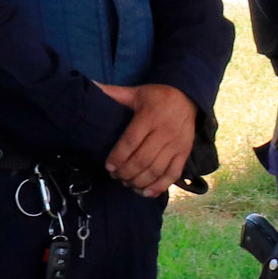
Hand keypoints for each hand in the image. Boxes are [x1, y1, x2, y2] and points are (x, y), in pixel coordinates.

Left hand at [94, 81, 197, 198]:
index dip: (118, 157)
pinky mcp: (185, 152)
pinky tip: (146, 192)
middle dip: (126, 172)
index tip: (108, 166)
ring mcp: (177, 144)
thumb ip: (113, 93)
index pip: (131, 141)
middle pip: (142, 159)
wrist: (188, 97)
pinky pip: (172, 174)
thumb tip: (89, 85)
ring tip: (127, 183)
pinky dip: (159, 186)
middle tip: (115, 176)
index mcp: (150, 116)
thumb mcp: (135, 92)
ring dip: (139, 181)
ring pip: (156, 169)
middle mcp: (165, 131)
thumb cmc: (157, 96)